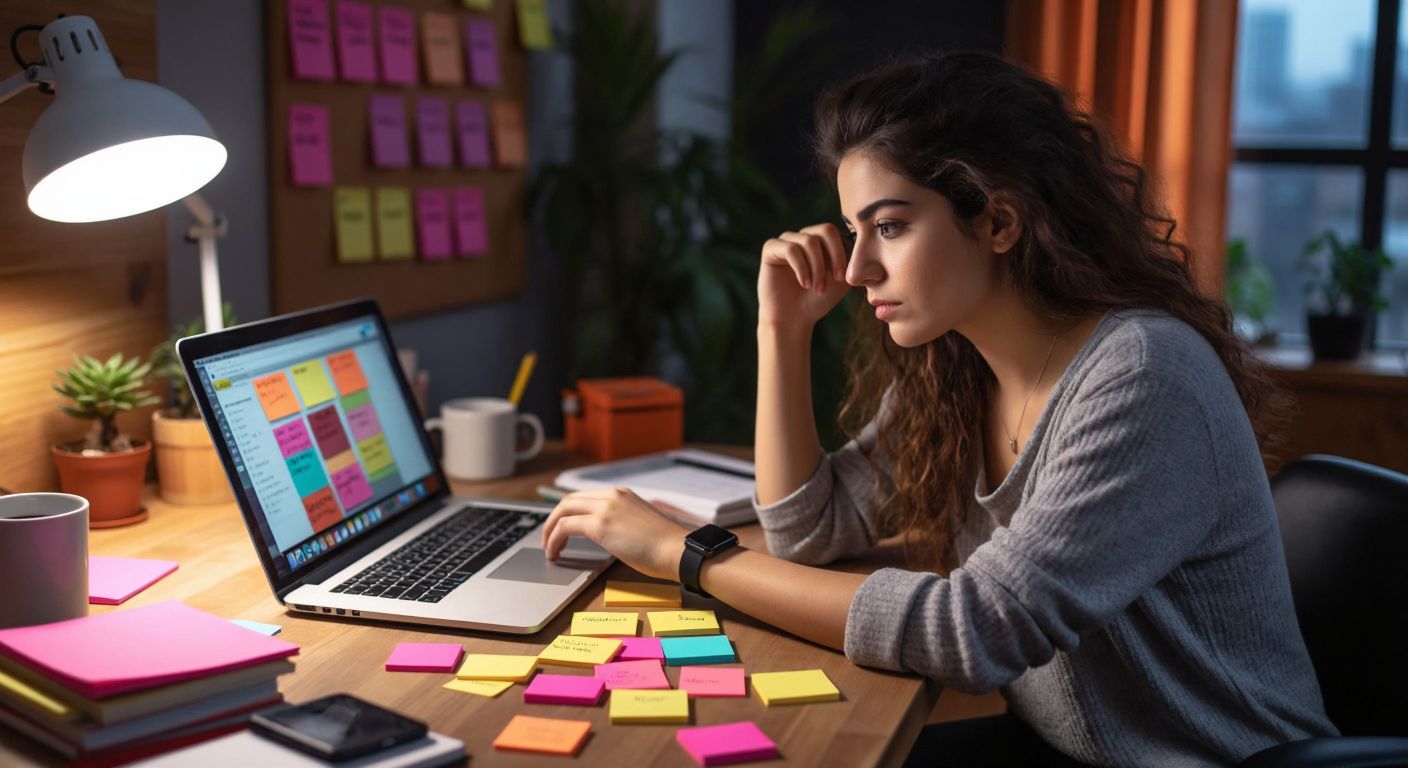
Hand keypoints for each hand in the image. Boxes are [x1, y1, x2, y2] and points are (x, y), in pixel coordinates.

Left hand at [541, 487, 691, 580]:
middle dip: (553, 519)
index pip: (584, 497)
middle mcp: (611, 495)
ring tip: (548, 547)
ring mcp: (605, 508)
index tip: (562, 528)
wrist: (676, 550)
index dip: (568, 512)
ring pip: (563, 511)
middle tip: (548, 538)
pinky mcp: (599, 525)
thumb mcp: (641, 523)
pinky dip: (554, 539)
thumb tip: (609, 535)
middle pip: (569, 500)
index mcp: (621, 494)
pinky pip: (564, 527)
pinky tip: (554, 553)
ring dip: (550, 529)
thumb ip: (622, 522)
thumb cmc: (665, 545)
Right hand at [758, 222, 850, 326]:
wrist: (794, 319)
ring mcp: (787, 240)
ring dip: (817, 267)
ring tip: (817, 288)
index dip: (842, 253)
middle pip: (825, 229)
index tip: (842, 277)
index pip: (838, 233)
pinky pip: (791, 249)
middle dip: (834, 256)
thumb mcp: (842, 279)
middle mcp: (804, 236)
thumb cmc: (818, 300)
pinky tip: (805, 283)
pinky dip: (802, 268)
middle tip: (836, 279)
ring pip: (809, 241)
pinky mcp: (771, 248)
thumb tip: (860, 241)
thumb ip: (851, 260)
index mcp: (821, 240)